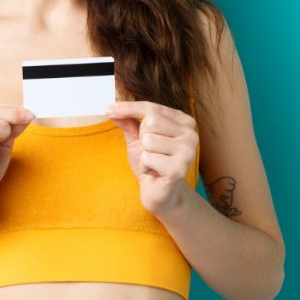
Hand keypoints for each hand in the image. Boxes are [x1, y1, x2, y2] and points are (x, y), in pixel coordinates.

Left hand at [104, 101, 198, 216]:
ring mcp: (187, 151)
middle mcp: (190, 134)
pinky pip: (147, 157)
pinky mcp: (179, 168)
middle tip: (149, 152)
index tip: (108, 109)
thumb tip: (111, 107)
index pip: (152, 107)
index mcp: (184, 122)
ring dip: (143, 154)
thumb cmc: (151, 164)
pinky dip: (145, 166)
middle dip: (141, 138)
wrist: (158, 192)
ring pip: (148, 140)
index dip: (128, 108)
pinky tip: (154, 173)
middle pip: (151, 121)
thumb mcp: (137, 139)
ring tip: (153, 163)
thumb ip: (128, 121)